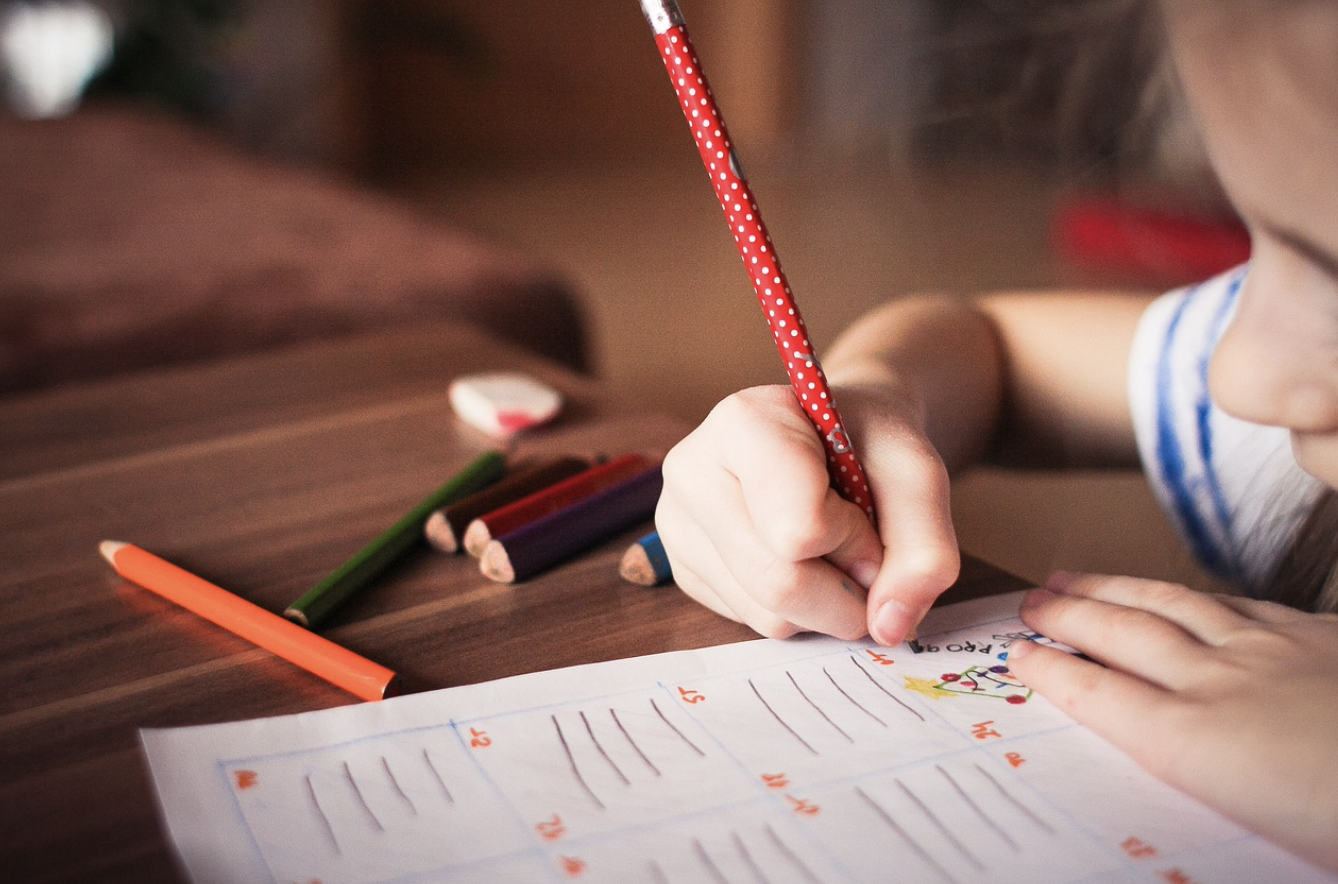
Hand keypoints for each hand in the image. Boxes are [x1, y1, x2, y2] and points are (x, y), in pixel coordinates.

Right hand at [655, 383, 958, 643]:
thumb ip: (925, 548)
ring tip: (829, 548)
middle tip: (864, 551)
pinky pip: (752, 623)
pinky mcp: (683, 569)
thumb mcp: (918, 475)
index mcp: (742, 423)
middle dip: (846, 589)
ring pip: (767, 614)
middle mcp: (692, 471)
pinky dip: (797, 610)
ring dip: (825, 603)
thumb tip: (888, 627)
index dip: (855, 538)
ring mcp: (678, 524)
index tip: (866, 508)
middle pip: (779, 583)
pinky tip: (798, 560)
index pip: (799, 529)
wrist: (837, 437)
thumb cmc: (870, 444)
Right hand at [1008, 573, 1337, 872]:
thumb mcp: (1262, 833)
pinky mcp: (1322, 638)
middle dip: (1070, 614)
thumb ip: (1206, 784)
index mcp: (1200, 745)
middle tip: (1031, 599)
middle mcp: (1224, 686)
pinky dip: (1198, 596)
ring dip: (1118, 590)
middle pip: (1126, 636)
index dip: (1053, 671)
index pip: (1102, 696)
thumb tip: (1170, 763)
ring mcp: (1275, 652)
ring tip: (1079, 577)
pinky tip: (1190, 594)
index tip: (1018, 653)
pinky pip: (1242, 604)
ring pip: (1175, 605)